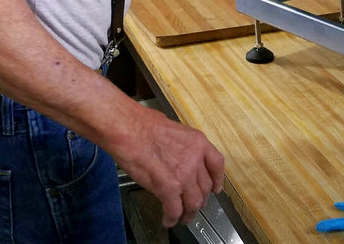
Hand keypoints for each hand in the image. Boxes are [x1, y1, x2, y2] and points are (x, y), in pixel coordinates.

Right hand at [112, 107, 223, 226]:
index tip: (216, 188)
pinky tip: (168, 219)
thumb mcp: (172, 128)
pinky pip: (174, 209)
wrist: (126, 128)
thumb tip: (177, 152)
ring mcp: (183, 175)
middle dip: (200, 199)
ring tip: (183, 217)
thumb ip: (181, 144)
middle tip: (193, 204)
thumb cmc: (141, 123)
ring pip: (193, 202)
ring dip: (188, 213)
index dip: (217, 180)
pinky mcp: (168, 188)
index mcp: (197, 142)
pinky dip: (172, 218)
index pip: (217, 164)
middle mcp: (195, 159)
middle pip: (205, 187)